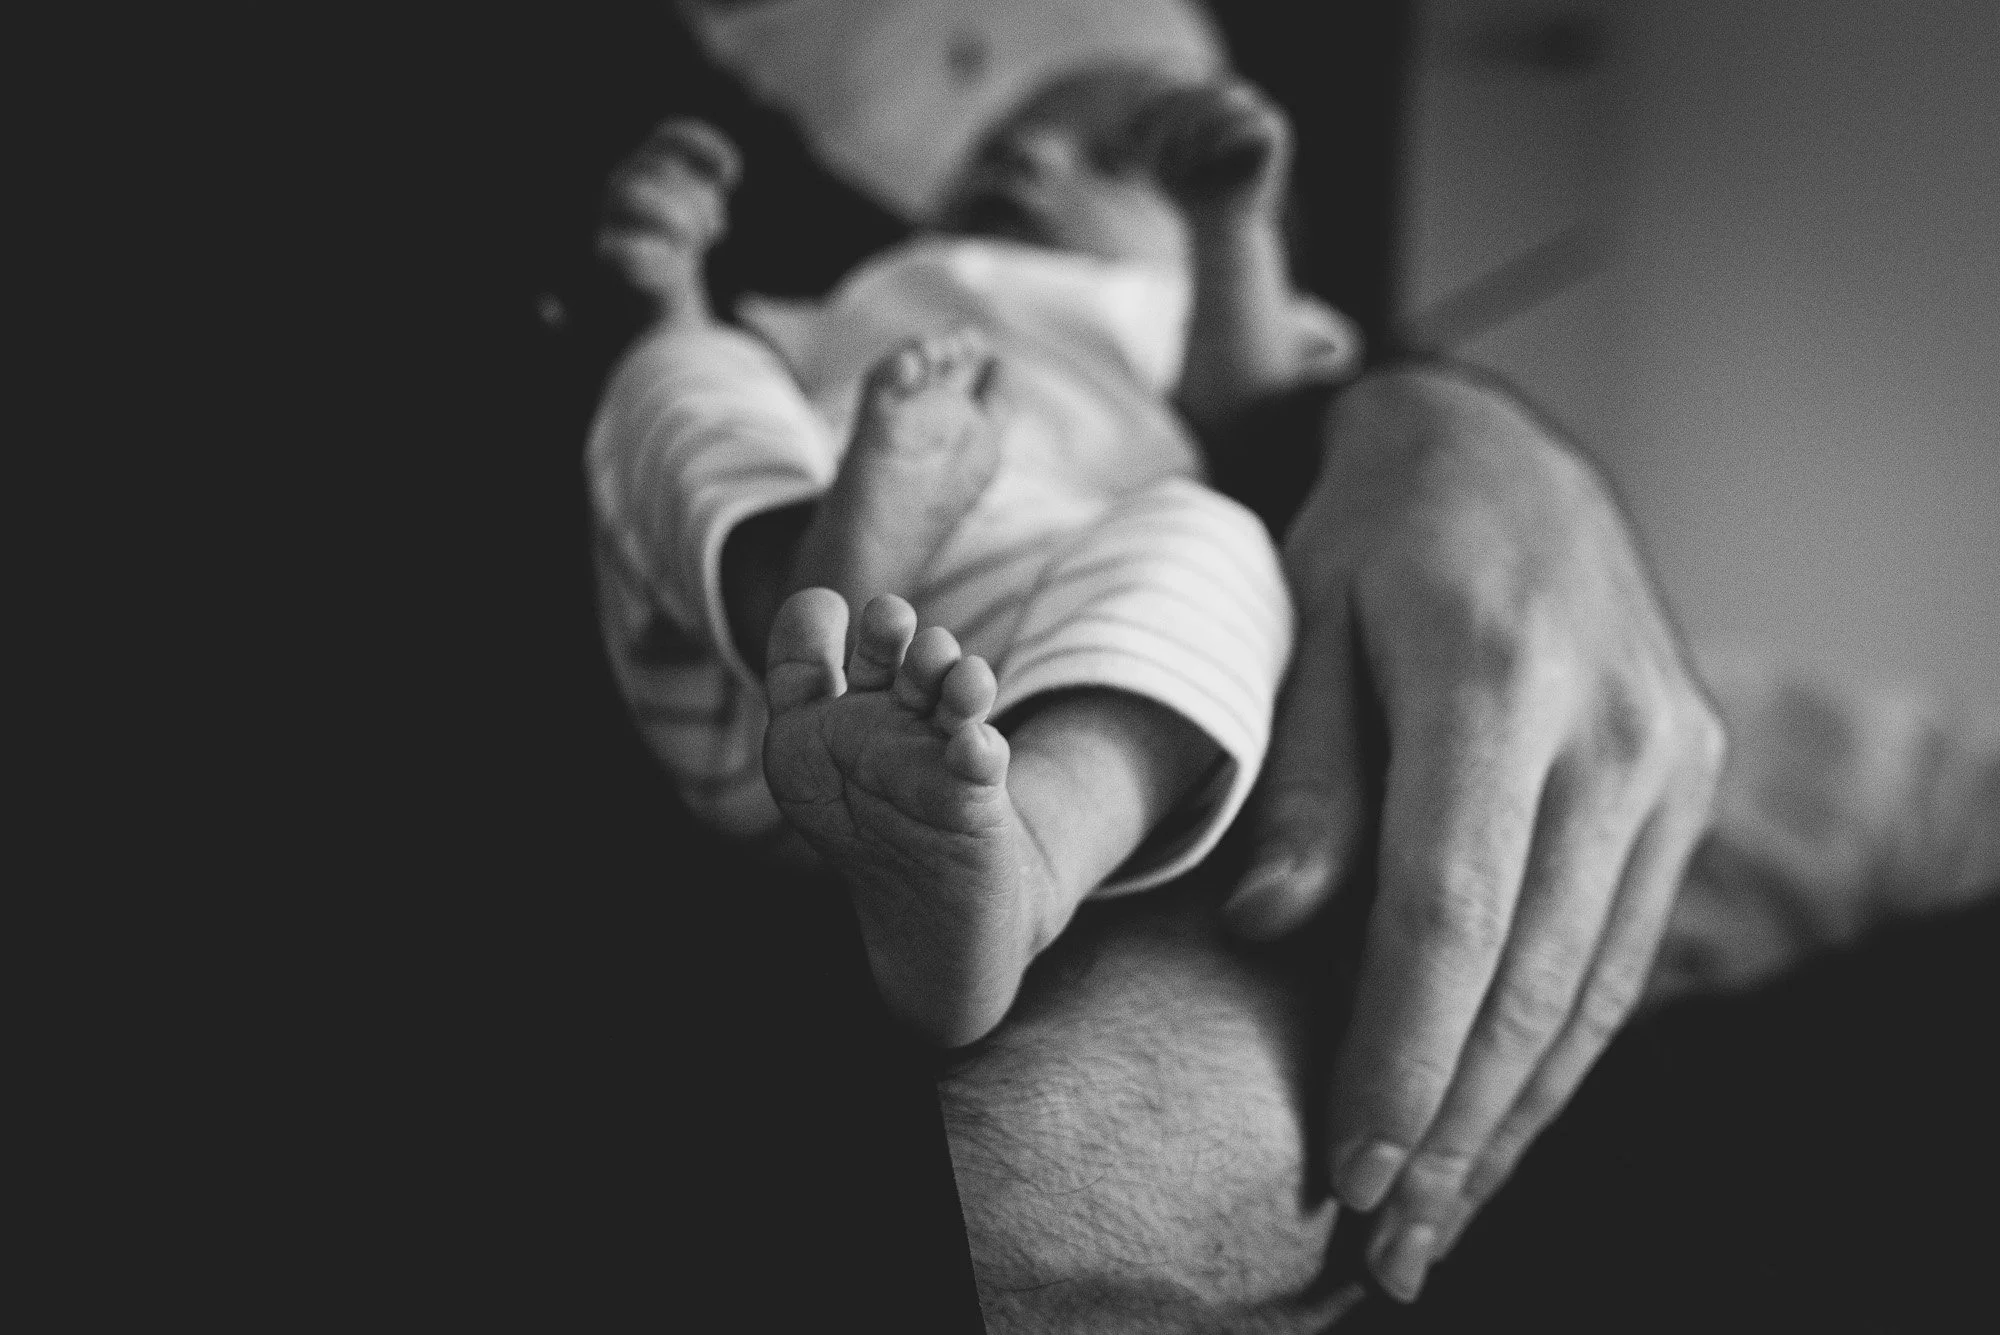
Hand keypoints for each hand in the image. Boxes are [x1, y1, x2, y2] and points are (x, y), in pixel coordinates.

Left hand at [1226, 366, 1725, 1300]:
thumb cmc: (1374, 537)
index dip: (1401, 1050)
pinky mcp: (1690, 780)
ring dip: (1519, 1114)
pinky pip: (1626, 944)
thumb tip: (1274, 928)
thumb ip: (1301, 777)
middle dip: (1459, 1121)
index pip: (1453, 911)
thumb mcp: (1306, 622)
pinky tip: (1511, 1118)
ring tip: (1444, 1216)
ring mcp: (1670, 759)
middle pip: (1534, 971)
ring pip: (1595, 979)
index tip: (1349, 1162)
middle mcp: (1611, 730)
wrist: (1506, 454)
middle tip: (1388, 1236)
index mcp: (1497, 678)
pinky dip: (1566, 1045)